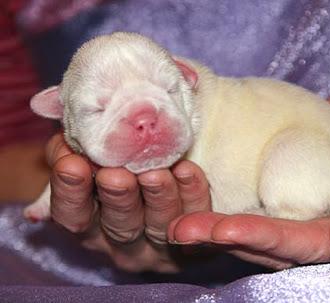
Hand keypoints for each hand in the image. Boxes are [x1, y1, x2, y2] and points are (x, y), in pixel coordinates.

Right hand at [46, 133, 210, 271]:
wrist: (168, 192)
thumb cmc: (119, 170)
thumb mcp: (90, 163)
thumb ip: (74, 152)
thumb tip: (67, 143)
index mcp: (92, 225)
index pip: (73, 216)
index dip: (70, 192)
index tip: (72, 164)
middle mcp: (123, 241)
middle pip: (120, 226)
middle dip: (118, 199)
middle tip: (116, 175)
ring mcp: (161, 243)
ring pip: (159, 226)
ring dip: (157, 198)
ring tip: (155, 173)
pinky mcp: (196, 237)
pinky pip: (196, 218)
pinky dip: (192, 195)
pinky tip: (187, 171)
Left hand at [168, 79, 329, 268]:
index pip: (300, 243)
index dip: (262, 237)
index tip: (222, 230)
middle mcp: (318, 226)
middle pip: (266, 240)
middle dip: (222, 236)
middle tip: (179, 230)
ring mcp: (298, 205)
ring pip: (252, 220)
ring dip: (214, 221)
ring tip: (176, 219)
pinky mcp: (282, 183)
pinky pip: (252, 195)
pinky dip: (224, 197)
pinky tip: (194, 193)